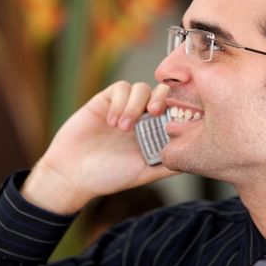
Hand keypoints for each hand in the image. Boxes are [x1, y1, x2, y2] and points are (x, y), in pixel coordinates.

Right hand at [21, 81, 177, 213]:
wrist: (72, 174)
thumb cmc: (108, 176)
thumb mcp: (143, 173)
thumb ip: (167, 165)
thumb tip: (193, 159)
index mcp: (153, 132)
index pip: (173, 110)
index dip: (178, 108)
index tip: (178, 117)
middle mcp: (141, 117)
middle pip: (161, 92)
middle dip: (161, 98)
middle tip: (155, 112)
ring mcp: (123, 107)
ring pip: (141, 88)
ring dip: (135, 105)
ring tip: (123, 128)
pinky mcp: (105, 101)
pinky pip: (120, 88)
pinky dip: (119, 102)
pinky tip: (112, 122)